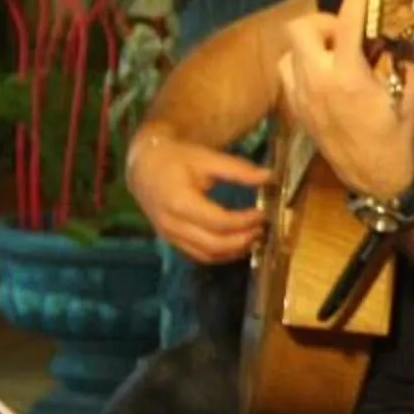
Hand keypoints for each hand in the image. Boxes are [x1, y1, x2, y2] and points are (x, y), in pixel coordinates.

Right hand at [126, 124, 269, 263]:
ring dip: (234, 251)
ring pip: (207, 255)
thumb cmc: (176, 160)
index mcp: (180, 202)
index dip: (244, 221)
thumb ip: (237, 169)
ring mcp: (170, 237)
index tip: (263, 213)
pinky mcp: (173, 242)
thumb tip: (269, 176)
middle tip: (262, 228)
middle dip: (243, 239)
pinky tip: (238, 244)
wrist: (144, 168)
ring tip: (255, 237)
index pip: (219, 222)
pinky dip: (222, 254)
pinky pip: (200, 256)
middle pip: (214, 244)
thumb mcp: (206, 158)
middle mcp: (172, 225)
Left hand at [278, 0, 413, 201]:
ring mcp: (303, 96)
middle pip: (300, 29)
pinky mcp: (297, 109)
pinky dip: (304, 64)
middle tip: (346, 32)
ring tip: (335, 54)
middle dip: (322, 23)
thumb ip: (406, 61)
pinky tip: (325, 74)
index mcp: (350, 77)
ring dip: (311, 44)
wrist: (375, 177)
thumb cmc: (398, 136)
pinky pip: (290, 72)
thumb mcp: (412, 95)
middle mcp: (319, 82)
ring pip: (290, 50)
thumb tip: (402, 38)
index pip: (347, 23)